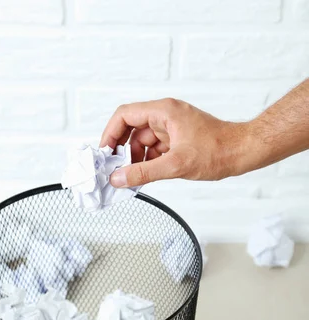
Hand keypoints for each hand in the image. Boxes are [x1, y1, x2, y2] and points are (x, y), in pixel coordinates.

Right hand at [100, 98, 249, 186]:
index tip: (104, 153)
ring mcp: (171, 128)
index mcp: (164, 111)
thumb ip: (144, 173)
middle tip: (116, 171)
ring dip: (135, 159)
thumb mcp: (176, 165)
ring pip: (142, 142)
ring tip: (131, 178)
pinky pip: (154, 149)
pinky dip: (148, 163)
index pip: (125, 115)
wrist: (243, 153)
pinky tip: (145, 177)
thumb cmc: (218, 151)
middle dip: (122, 151)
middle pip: (132, 130)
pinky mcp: (177, 140)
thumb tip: (119, 179)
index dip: (110, 134)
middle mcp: (165, 116)